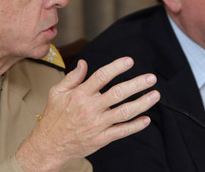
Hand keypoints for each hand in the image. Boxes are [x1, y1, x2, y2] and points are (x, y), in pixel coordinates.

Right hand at [16, 57, 159, 171]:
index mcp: (80, 95)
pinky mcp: (102, 138)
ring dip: (142, 103)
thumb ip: (72, 77)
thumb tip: (84, 64)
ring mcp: (98, 124)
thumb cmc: (54, 117)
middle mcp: (91, 108)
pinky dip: (135, 126)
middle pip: (118, 93)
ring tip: (154, 95)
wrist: (49, 144)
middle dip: (136, 84)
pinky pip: (122, 131)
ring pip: (124, 112)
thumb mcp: (57, 92)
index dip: (116, 67)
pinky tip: (146, 119)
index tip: (129, 61)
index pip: (101, 77)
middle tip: (150, 78)